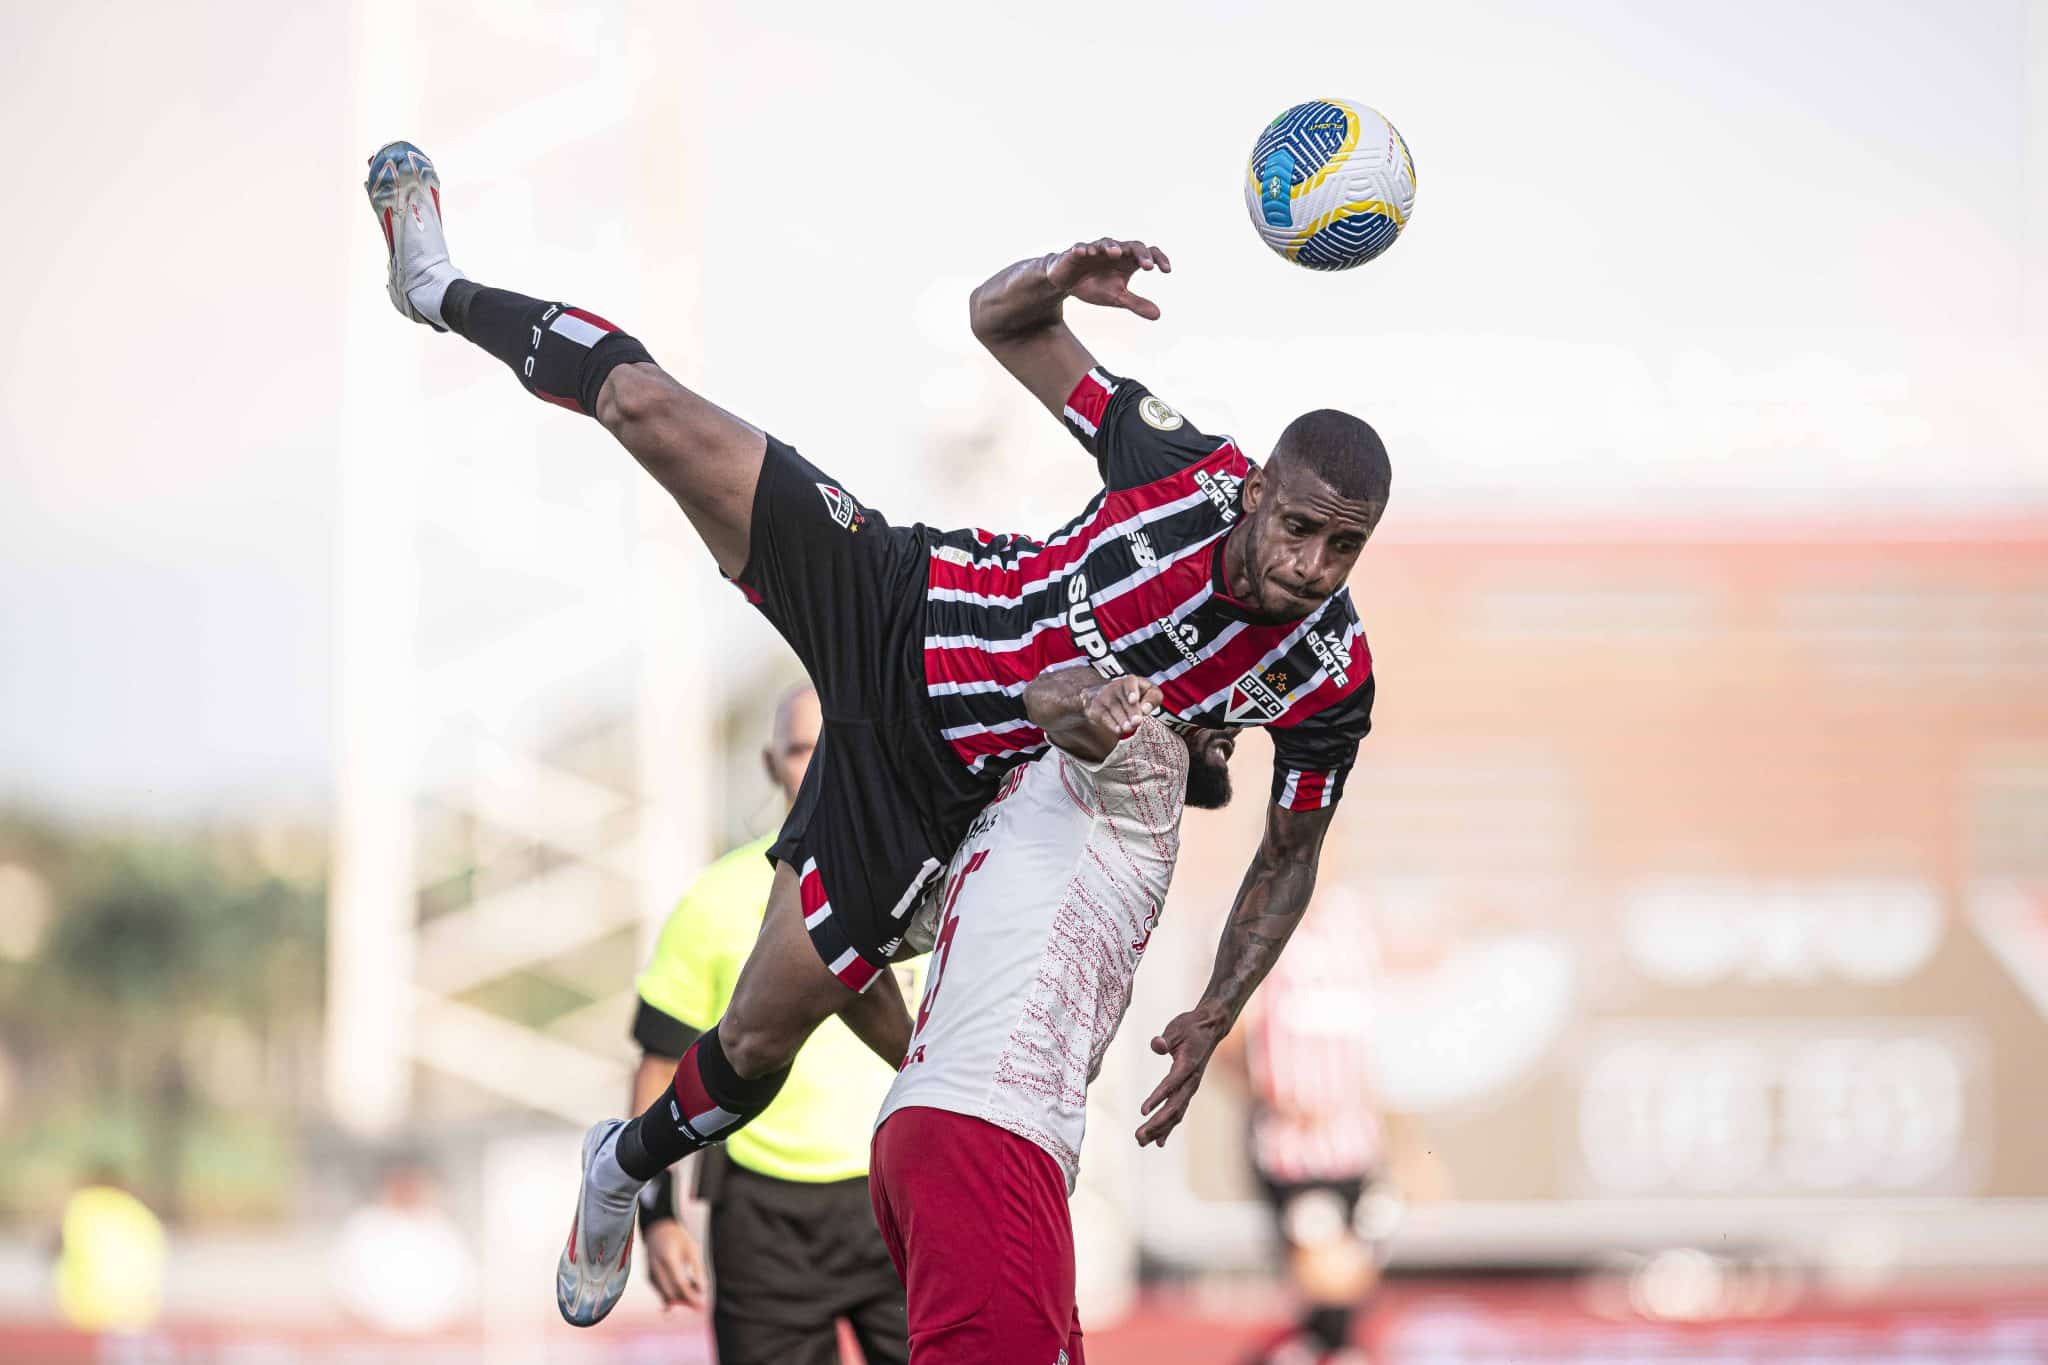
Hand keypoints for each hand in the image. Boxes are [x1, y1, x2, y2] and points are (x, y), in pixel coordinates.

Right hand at [642, 1218, 706, 1310]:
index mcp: (668, 1257)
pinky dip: (673, 1296)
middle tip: (701, 1305)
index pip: (679, 1283)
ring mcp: (650, 1274)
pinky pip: (661, 1292)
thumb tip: (703, 1291)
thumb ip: (698, 1269)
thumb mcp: (692, 1249)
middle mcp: (656, 1268)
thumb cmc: (678, 1238)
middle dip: (685, 1302)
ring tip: (695, 1293)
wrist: (657, 1230)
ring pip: (665, 1296)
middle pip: (671, 1293)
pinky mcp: (649, 1278)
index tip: (701, 1305)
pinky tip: (685, 1293)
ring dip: (680, 1300)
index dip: (691, 1296)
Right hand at [1045, 238, 1172, 320]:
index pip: (1147, 253)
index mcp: (1127, 260)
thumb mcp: (1117, 297)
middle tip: (1148, 266)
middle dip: (1140, 254)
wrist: (1067, 283)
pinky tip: (1084, 253)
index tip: (1167, 270)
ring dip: (1111, 247)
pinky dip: (1083, 249)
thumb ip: (1136, 303)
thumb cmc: (1095, 286)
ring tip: (1116, 253)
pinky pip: (1080, 248)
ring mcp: (1095, 250)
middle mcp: (1114, 251)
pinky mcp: (1075, 252)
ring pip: (1106, 243)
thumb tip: (1158, 315)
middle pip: (1132, 245)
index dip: (1158, 258)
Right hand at [1084, 676, 1163, 738]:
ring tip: (1129, 728)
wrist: (1109, 696)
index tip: (1134, 700)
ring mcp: (1104, 698)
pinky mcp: (1097, 709)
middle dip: (1131, 711)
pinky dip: (1111, 724)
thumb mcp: (1149, 692)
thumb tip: (1146, 709)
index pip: (1130, 683)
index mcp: (1130, 681)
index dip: (1131, 691)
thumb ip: (1153, 698)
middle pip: (1123, 700)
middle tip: (1137, 721)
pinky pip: (1104, 717)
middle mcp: (1115, 687)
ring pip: (1113, 709)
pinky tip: (1118, 730)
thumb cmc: (1135, 695)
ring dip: (1122, 719)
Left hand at [1136, 1002, 1230, 1146]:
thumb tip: (1156, 1045)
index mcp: (1188, 1065)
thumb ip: (1165, 1039)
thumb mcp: (1176, 1028)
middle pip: (1174, 1107)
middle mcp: (1191, 1081)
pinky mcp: (1187, 1090)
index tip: (1143, 1111)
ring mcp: (1190, 1087)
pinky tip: (1158, 1142)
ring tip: (1140, 1141)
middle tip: (1138, 1136)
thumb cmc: (1190, 1027)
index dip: (1158, 1097)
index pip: (1171, 1084)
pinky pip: (1178, 1112)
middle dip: (1157, 1124)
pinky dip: (1168, 1127)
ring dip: (1159, 1129)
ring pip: (1175, 1114)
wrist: (1210, 1028)